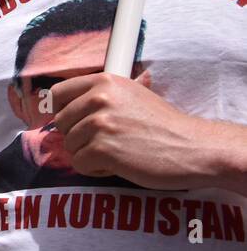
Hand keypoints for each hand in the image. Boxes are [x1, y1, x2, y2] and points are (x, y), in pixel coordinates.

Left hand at [49, 71, 214, 189]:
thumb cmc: (164, 124)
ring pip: (69, 145)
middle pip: (61, 122)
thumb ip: (107, 92)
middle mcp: (98, 98)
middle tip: (105, 142)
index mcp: (104, 81)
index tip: (73, 121)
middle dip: (78, 136)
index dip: (62, 110)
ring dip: (88, 154)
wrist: (193, 147)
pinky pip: (79, 164)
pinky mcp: (102, 149)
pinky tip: (118, 165)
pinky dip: (95, 169)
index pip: (57, 93)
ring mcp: (99, 124)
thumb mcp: (136, 94)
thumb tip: (78, 91)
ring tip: (117, 153)